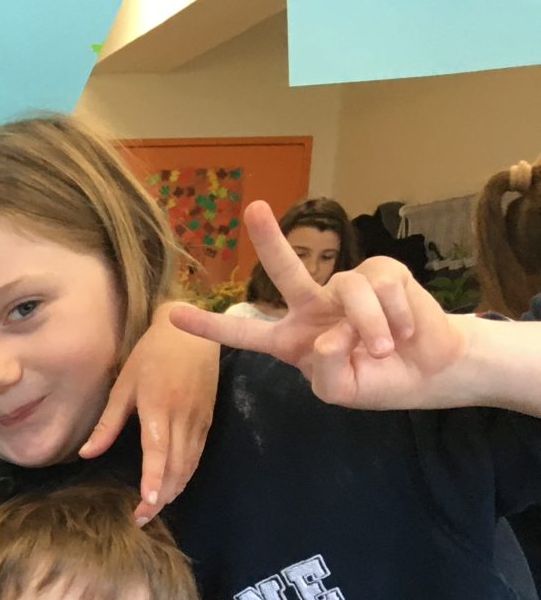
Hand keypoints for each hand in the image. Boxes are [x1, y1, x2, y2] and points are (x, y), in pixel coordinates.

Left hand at [80, 303, 218, 518]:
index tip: (148, 502)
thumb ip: (107, 423)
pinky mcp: (208, 421)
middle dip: (160, 496)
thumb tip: (87, 454)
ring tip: (153, 510)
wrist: (192, 333)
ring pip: (189, 464)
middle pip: (176, 466)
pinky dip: (186, 475)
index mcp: (158, 408)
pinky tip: (173, 488)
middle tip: (141, 519)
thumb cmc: (151, 355)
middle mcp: (182, 418)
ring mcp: (199, 421)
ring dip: (174, 490)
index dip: (154, 478)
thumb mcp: (124, 386)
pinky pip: (198, 455)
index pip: (158, 451)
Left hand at [166, 200, 464, 409]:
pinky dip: (394, 316)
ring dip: (369, 327)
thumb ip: (325, 371)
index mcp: (291, 340)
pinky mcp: (384, 272)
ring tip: (382, 348)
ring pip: (347, 291)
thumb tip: (328, 337)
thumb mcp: (340, 391)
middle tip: (251, 208)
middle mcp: (313, 306)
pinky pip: (381, 288)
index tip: (171, 314)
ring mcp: (346, 288)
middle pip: (285, 271)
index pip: (243, 333)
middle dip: (269, 240)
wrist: (427, 371)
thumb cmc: (376, 381)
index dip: (209, 326)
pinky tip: (402, 330)